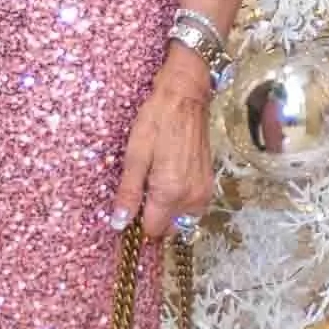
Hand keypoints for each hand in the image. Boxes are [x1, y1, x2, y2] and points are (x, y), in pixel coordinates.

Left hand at [112, 53, 212, 240]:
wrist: (185, 97)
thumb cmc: (156, 121)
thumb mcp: (135, 154)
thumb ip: (129, 192)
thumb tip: (120, 224)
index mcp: (171, 193)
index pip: (152, 230)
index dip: (136, 223)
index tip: (127, 208)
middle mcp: (192, 199)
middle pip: (166, 227)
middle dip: (151, 215)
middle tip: (139, 186)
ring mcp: (203, 193)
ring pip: (178, 218)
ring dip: (164, 208)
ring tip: (153, 177)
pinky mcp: (208, 185)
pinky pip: (189, 206)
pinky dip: (176, 199)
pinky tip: (167, 175)